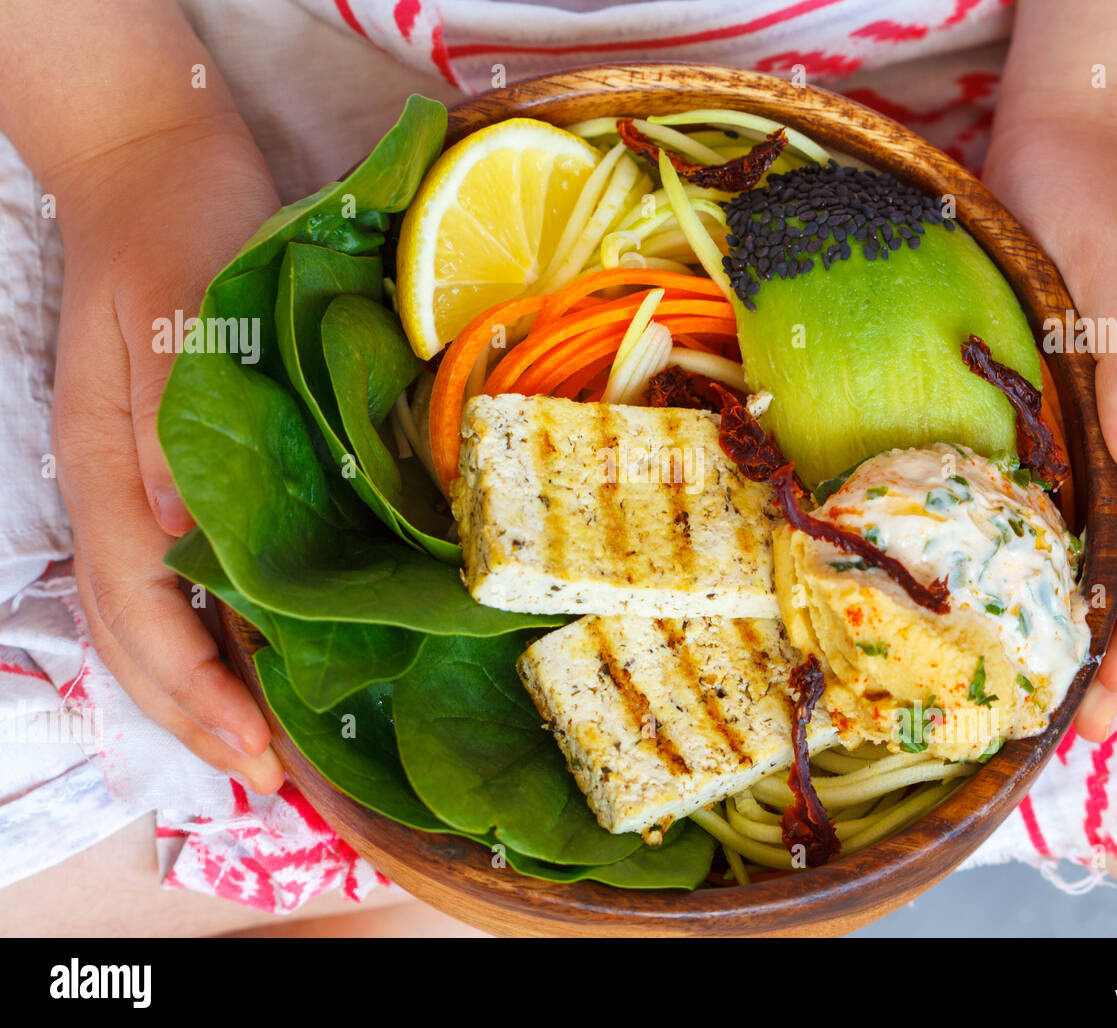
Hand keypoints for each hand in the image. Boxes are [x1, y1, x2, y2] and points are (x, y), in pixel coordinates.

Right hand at [51, 117, 285, 790]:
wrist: (152, 165)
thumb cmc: (178, 229)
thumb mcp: (178, 314)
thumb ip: (171, 427)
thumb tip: (176, 541)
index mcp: (106, 468)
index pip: (140, 615)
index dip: (197, 694)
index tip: (259, 753)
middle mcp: (110, 492)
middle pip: (134, 638)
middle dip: (199, 718)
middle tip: (274, 779)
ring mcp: (129, 483)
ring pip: (145, 619)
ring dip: (198, 692)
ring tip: (259, 747)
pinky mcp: (163, 466)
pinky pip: (169, 577)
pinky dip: (204, 634)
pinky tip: (252, 656)